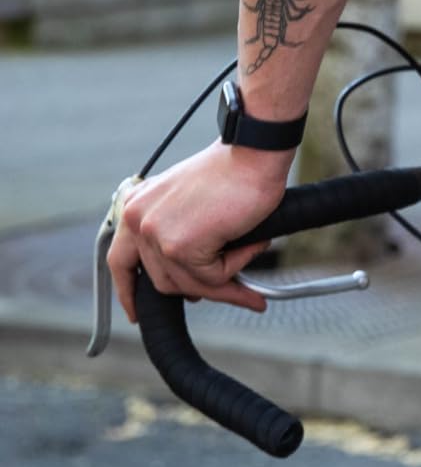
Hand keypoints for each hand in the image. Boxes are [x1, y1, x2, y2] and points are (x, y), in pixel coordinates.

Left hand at [108, 139, 296, 324]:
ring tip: (250, 252)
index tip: (135, 313)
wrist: (252, 153)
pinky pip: (213, 278)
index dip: (128, 292)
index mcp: (136, 208)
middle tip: (231, 287)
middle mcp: (137, 220)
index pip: (121, 262)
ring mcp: (156, 234)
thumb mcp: (188, 202)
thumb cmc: (232, 171)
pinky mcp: (180, 246)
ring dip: (225, 277)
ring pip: (190, 284)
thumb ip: (177, 232)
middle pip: (162, 281)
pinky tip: (251, 242)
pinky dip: (238, 265)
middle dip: (198, 288)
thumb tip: (190, 276)